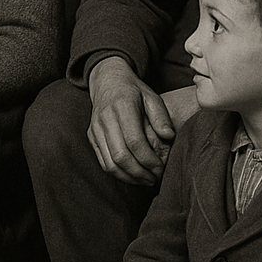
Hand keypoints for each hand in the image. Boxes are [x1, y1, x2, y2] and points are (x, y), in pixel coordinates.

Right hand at [87, 56, 174, 185]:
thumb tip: (169, 136)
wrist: (108, 81)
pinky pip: (103, 162)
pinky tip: (133, 175)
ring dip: (129, 177)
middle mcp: (105, 119)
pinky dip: (118, 174)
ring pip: (110, 163)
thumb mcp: (151, 96)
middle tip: (155, 179)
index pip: (134, 141)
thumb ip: (160, 116)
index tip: (161, 168)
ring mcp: (96, 129)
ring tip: (146, 180)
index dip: (149, 159)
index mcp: (122, 106)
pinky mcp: (92, 137)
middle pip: (121, 156)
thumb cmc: (134, 91)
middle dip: (140, 173)